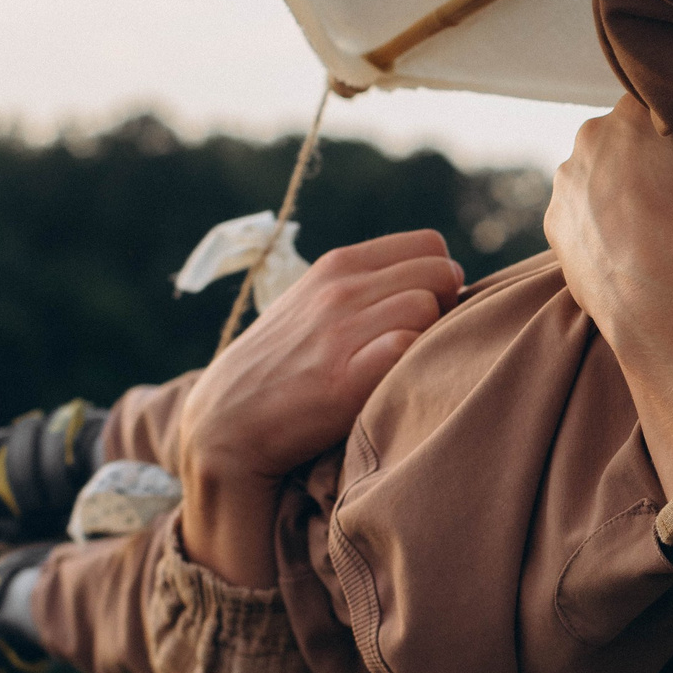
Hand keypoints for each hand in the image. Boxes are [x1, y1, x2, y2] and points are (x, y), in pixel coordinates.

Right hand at [175, 229, 462, 585]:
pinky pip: (410, 349)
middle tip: (422, 344)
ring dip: (429, 341)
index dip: (440, 278)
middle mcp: (338, 290)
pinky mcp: (344, 380)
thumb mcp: (313, 304)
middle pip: (441, 275)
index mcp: (336, 265)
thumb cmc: (283, 367)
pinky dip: (414, 366)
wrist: (226, 426)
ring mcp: (340, 332)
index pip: (431, 246)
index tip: (428, 310)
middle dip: (446, 307)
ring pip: (431, 310)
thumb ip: (366, 286)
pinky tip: (391, 386)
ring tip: (400, 369)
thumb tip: (442, 281)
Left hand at [545, 93, 672, 493]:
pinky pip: (581, 220)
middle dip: (653, 161)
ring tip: (662, 224)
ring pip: (601, 181)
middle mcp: (587, 141)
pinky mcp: (556, 231)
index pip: (662, 104)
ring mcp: (566, 188)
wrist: (662, 299)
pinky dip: (603, 229)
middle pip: (627, 142)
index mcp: (631, 111)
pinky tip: (632, 247)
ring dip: (624, 195)